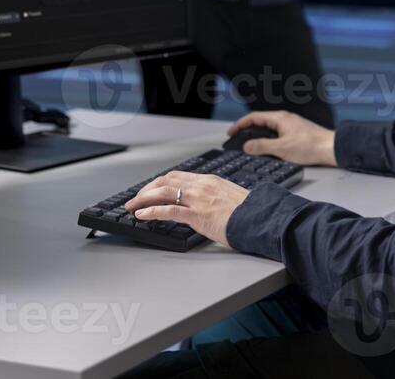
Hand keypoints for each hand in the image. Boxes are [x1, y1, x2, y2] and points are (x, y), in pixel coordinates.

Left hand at [124, 171, 248, 247]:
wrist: (261, 219)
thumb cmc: (250, 212)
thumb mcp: (231, 197)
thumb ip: (216, 196)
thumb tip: (208, 203)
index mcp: (209, 180)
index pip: (178, 176)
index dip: (160, 182)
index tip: (151, 189)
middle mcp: (201, 185)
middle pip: (166, 180)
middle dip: (147, 188)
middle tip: (136, 198)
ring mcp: (198, 199)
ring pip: (162, 192)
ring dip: (143, 198)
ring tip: (132, 206)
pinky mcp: (197, 215)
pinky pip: (168, 210)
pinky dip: (151, 212)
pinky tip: (142, 215)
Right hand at [227, 111, 336, 166]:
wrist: (332, 148)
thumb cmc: (310, 146)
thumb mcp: (282, 148)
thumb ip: (262, 146)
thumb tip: (246, 146)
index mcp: (279, 118)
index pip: (254, 117)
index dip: (240, 125)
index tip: (230, 133)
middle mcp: (285, 118)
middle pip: (260, 121)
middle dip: (247, 129)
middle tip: (237, 138)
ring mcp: (292, 125)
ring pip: (269, 127)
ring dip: (257, 134)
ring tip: (249, 144)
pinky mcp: (297, 132)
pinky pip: (277, 132)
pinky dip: (268, 138)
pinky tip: (268, 148)